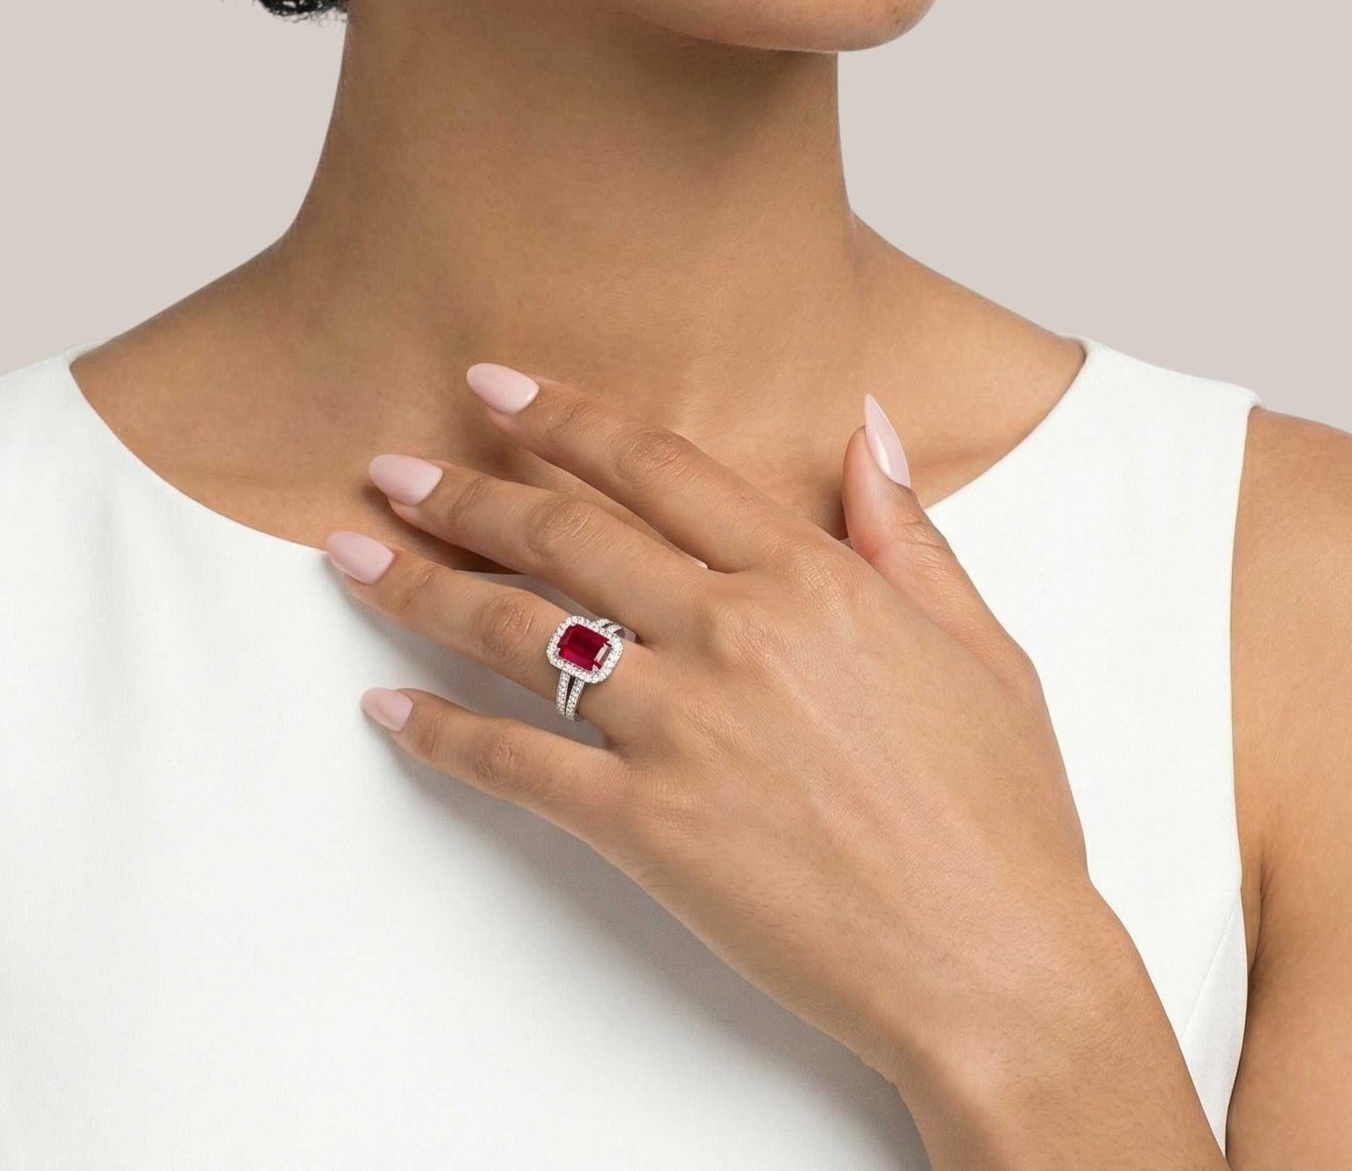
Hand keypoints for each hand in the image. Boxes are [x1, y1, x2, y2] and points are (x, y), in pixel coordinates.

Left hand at [323, 364, 1154, 1148]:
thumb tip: (867, 426)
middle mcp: (732, 633)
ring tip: (352, 554)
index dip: (564, 417)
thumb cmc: (999, 810)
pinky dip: (441, 734)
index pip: (658, 466)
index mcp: (810, 579)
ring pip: (518, 633)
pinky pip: (517, 765)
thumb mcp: (978, 644)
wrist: (994, 962)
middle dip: (463, 492)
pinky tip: (386, 707)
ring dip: (422, 587)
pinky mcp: (647, 825)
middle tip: (391, 467)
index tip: (496, 387)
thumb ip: (903, 528)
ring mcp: (682, 729)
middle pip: (564, 535)